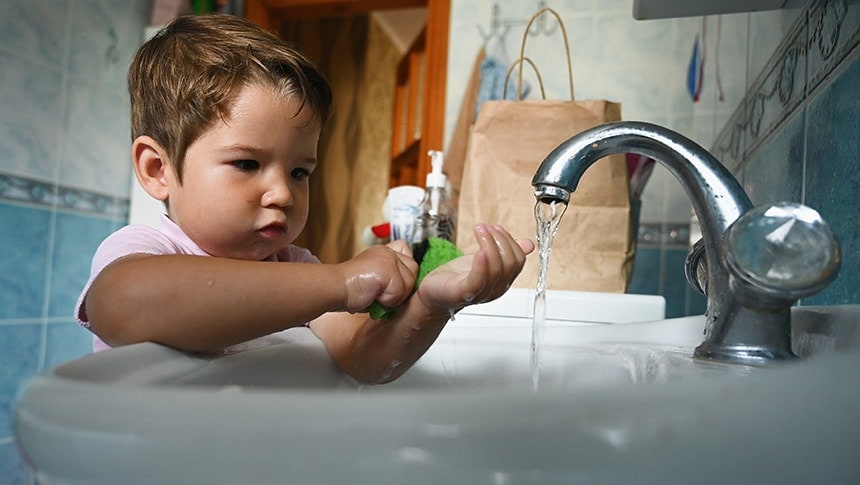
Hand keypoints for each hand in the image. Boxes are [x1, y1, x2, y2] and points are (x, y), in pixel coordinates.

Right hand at [338, 239, 417, 312]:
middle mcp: (388, 252)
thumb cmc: (350, 290)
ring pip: (409, 283)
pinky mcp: (387, 268)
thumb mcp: (374, 280)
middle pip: (414, 270)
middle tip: (382, 293)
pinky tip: (373, 296)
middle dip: (402, 287)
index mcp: (384, 252)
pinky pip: (399, 291)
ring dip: (394, 296)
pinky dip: (388, 300)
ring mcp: (388, 258)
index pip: (408, 253)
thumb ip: (391, 278)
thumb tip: (406, 289)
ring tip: (376, 295)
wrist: (334, 289)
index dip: (405, 270)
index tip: (390, 283)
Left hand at [416, 224, 533, 312]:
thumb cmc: (457, 277)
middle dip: (499, 240)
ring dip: (489, 244)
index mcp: (502, 281)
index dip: (510, 241)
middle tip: (485, 227)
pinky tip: (478, 251)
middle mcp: (495, 290)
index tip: (497, 228)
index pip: (518, 260)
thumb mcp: (484, 259)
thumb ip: (504, 252)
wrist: (433, 292)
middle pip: (509, 264)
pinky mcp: (463, 293)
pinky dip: (481, 264)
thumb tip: (529, 244)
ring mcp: (480, 293)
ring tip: (479, 230)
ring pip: (496, 269)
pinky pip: (478, 279)